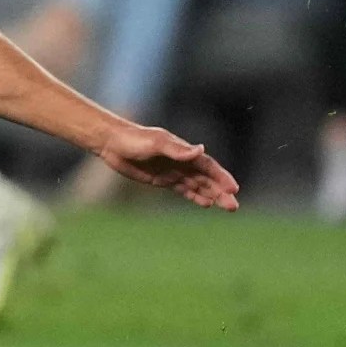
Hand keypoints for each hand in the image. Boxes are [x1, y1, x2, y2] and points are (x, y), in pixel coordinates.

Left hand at [96, 123, 239, 211]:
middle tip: (233, 206)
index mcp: (183, 150)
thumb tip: (201, 150)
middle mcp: (181, 161)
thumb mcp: (156, 143)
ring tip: (226, 207)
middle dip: (221, 191)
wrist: (111, 143)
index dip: (221, 177)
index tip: (233, 189)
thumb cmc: (134, 139)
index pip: (207, 166)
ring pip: (197, 185)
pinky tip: (206, 204)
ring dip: (212, 195)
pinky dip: (195, 196)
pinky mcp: (162, 179)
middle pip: (206, 178)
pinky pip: (183, 189)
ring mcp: (172, 170)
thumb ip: (178, 149)